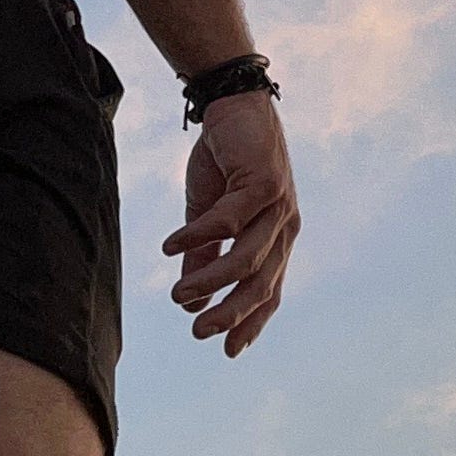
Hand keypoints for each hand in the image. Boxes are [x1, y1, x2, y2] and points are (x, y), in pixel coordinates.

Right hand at [163, 92, 298, 354]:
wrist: (232, 104)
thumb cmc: (225, 161)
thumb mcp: (209, 213)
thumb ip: (204, 254)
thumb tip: (189, 297)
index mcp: (277, 239)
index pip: (271, 291)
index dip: (251, 321)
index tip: (228, 350)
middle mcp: (284, 227)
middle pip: (263, 283)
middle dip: (231, 312)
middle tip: (198, 333)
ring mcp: (279, 206)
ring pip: (247, 257)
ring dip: (211, 280)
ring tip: (178, 294)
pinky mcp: (263, 183)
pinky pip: (229, 220)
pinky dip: (199, 236)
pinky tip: (171, 246)